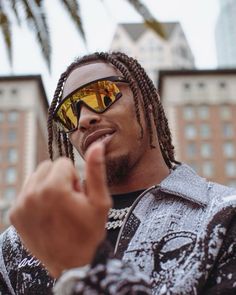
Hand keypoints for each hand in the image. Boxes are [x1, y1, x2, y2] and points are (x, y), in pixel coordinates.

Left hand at [9, 142, 111, 277]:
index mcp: (54, 189)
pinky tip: (46, 212)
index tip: (77, 195)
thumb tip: (97, 145)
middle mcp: (32, 194)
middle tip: (68, 200)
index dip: (74, 177)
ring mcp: (21, 205)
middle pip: (47, 166)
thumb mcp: (99, 202)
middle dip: (59, 178)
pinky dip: (36, 197)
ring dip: (47, 185)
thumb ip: (96, 171)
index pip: (63, 162)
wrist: (71, 262)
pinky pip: (26, 191)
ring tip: (57, 206)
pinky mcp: (14, 214)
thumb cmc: (89, 232)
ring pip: (35, 177)